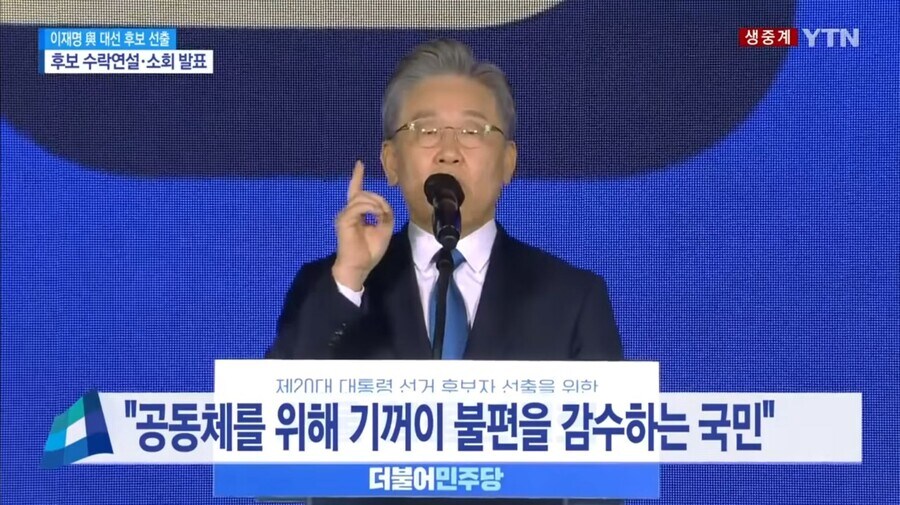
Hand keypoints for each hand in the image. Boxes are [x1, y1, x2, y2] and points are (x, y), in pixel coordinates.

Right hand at [332, 160, 394, 289]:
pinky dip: (371, 209)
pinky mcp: (344, 220)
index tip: (359, 163)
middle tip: (385, 213)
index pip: (356, 191)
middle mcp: (348, 211)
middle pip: (362, 193)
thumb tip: (383, 207)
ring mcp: (344, 215)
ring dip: (376, 204)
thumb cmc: (369, 251)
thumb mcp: (384, 230)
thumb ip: (385, 215)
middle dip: (378, 198)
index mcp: (356, 213)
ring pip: (361, 197)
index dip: (357, 176)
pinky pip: (358, 206)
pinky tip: (377, 216)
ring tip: (381, 216)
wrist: (359, 266)